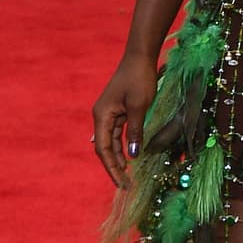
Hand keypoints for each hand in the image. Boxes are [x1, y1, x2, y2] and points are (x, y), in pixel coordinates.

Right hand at [93, 54, 157, 185]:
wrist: (140, 56)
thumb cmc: (139, 78)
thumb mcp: (140, 106)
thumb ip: (135, 131)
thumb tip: (132, 156)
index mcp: (102, 116)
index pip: (103, 149)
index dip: (111, 168)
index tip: (121, 183)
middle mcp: (102, 116)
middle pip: (105, 148)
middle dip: (114, 167)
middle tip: (125, 185)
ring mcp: (110, 113)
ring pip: (111, 142)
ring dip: (119, 158)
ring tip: (127, 176)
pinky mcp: (119, 110)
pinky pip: (118, 133)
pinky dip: (123, 146)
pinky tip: (129, 157)